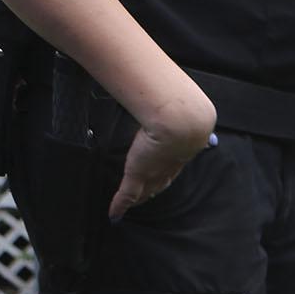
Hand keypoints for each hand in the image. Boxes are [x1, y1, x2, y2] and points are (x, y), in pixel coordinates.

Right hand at [107, 83, 215, 220]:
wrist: (180, 119)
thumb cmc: (179, 106)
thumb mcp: (175, 102)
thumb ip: (167, 95)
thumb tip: (166, 78)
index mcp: (181, 146)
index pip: (172, 162)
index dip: (167, 168)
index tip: (164, 170)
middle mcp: (170, 162)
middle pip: (161, 180)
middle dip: (155, 187)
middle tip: (148, 194)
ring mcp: (154, 170)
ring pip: (145, 190)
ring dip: (139, 198)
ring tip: (131, 205)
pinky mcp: (139, 174)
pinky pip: (126, 195)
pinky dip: (120, 206)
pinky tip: (114, 215)